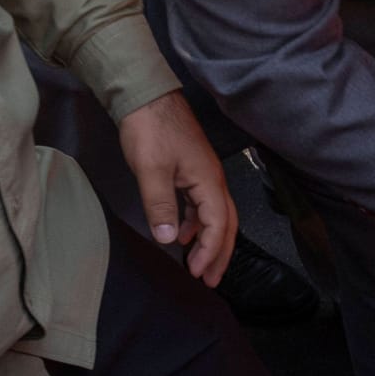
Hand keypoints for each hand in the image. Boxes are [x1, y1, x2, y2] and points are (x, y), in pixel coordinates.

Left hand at [118, 91, 236, 286]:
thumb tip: (167, 239)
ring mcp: (204, 176)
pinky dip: (195, 224)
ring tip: (196, 262)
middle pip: (227, 224)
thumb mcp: (151, 169)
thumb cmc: (151, 129)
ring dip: (208, 241)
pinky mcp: (193, 171)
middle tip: (210, 279)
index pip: (219, 225)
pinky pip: (201, 205)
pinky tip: (180, 232)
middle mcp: (213, 181)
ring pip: (215, 216)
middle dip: (220, 254)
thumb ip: (160, 205)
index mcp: (209, 182)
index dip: (210, 252)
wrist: (147, 96)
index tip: (196, 272)